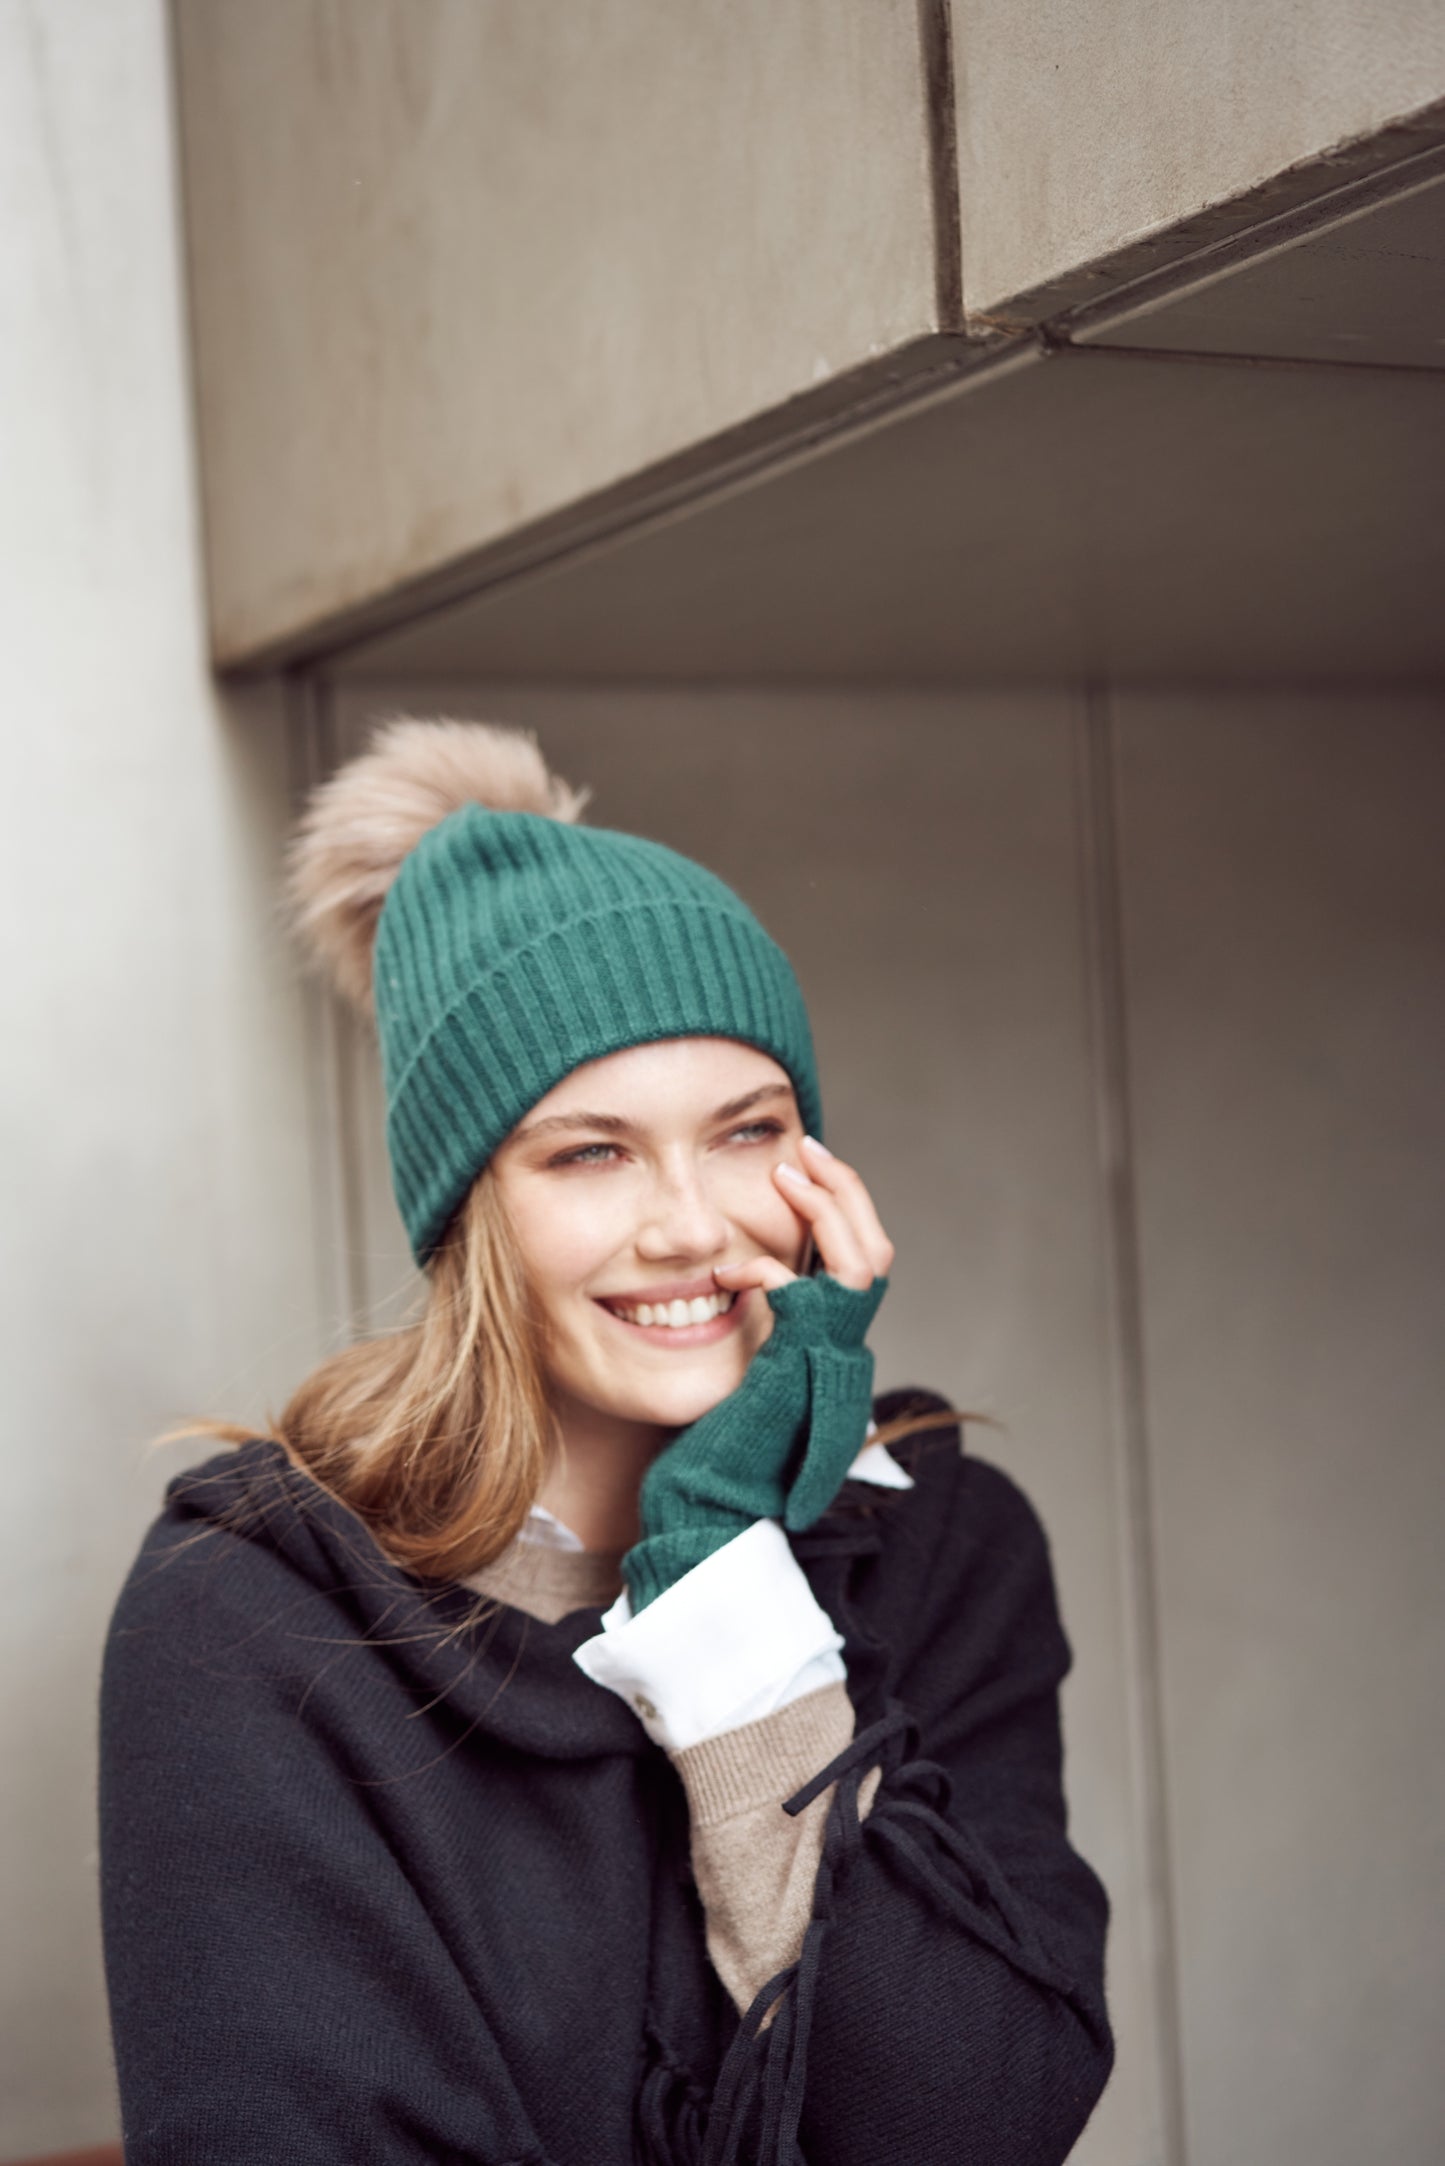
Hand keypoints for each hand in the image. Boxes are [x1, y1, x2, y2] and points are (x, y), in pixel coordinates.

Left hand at [622, 1136, 894, 1612]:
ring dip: (828, 1206)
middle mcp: (841, 1355)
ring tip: (789, 1167)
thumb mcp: (733, 1372)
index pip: (857, 1262)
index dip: (839, 1209)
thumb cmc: (706, 1453)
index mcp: (827, 1349)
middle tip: (804, 1148)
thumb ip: (749, 1325)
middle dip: (844, 1191)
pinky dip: (772, 1269)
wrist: (705, 1512)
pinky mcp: (802, 1373)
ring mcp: (828, 1364)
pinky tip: (730, 1271)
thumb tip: (724, 1271)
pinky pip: (809, 1298)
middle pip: (873, 1251)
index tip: (799, 1166)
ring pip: (861, 1263)